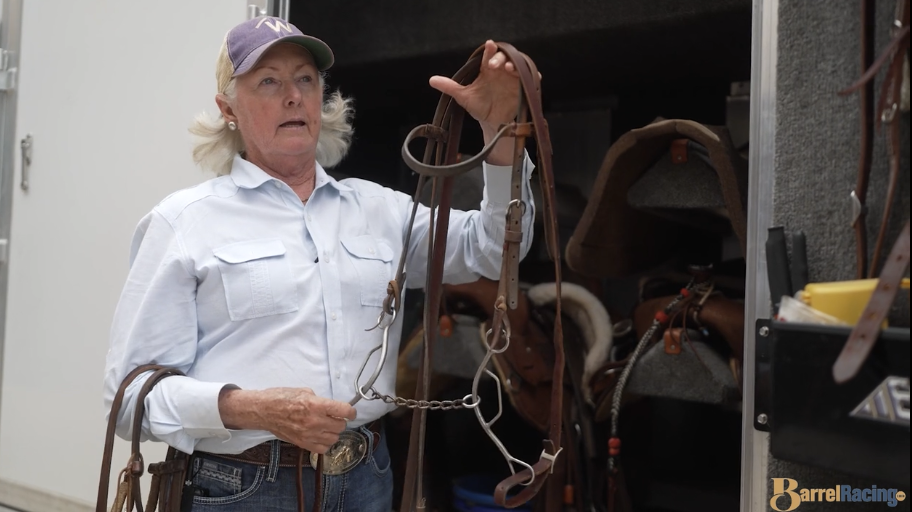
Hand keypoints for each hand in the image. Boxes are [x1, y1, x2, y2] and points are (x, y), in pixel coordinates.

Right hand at [219, 387, 356, 453]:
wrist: (263, 411)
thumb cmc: (281, 397)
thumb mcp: (304, 391)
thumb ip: (320, 400)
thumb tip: (330, 407)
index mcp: (316, 405)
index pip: (344, 411)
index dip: (351, 411)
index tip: (350, 412)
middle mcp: (314, 421)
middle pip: (341, 426)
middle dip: (340, 421)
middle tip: (334, 417)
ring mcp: (308, 435)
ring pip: (334, 439)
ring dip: (333, 432)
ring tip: (326, 426)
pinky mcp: (302, 443)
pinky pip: (323, 448)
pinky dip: (325, 443)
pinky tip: (320, 436)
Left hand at [428, 40, 531, 131]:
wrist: (492, 123)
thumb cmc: (479, 107)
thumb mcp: (464, 97)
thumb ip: (450, 88)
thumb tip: (431, 80)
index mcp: (488, 70)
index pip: (489, 56)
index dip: (490, 50)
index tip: (489, 45)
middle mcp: (501, 72)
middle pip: (504, 58)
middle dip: (500, 58)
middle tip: (495, 64)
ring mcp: (513, 79)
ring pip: (517, 66)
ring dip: (514, 65)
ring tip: (508, 69)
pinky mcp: (523, 89)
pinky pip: (530, 79)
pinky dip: (532, 76)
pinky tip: (531, 76)